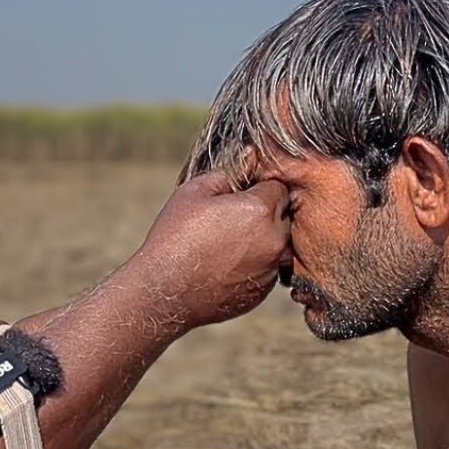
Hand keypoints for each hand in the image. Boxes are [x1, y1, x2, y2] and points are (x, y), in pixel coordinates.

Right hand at [126, 167, 289, 329]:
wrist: (164, 292)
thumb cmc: (175, 238)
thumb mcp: (194, 193)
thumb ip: (229, 172)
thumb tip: (251, 156)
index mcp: (259, 210)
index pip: (278, 187)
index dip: (258, 188)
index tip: (238, 196)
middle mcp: (274, 240)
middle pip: (284, 216)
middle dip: (265, 213)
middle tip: (231, 218)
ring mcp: (270, 269)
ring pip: (278, 245)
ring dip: (262, 241)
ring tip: (227, 244)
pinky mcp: (262, 291)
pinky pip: (267, 270)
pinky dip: (253, 265)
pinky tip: (224, 265)